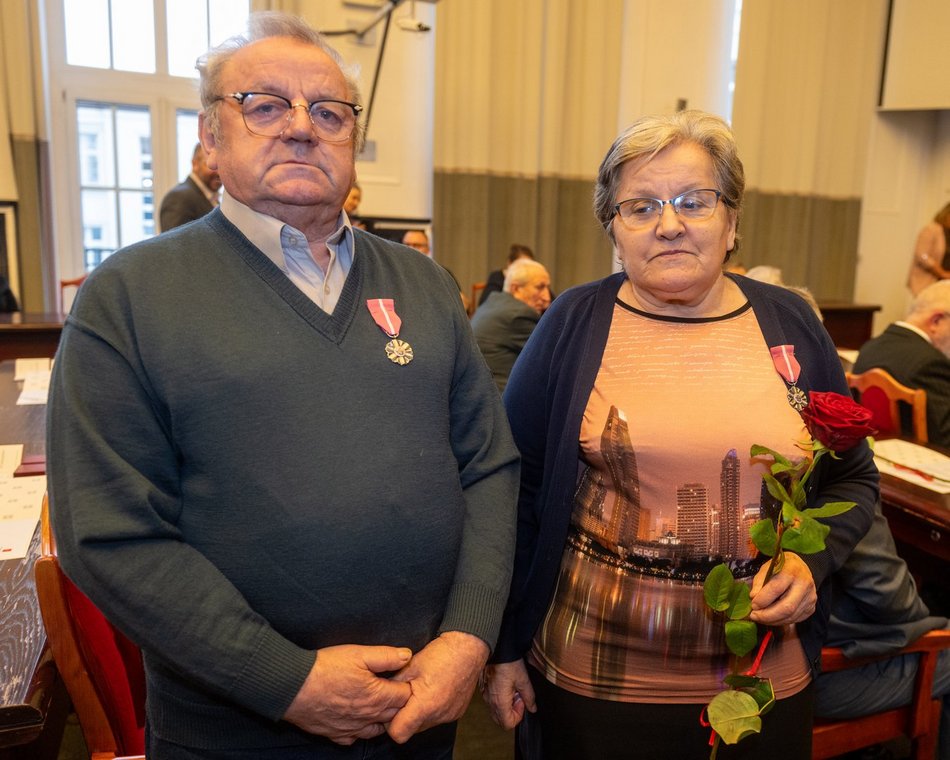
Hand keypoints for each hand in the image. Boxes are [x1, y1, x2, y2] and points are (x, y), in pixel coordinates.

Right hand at [283, 644, 412, 744]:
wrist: (293, 687)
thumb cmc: (326, 668)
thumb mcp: (359, 654)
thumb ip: (386, 656)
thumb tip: (407, 656)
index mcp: (378, 697)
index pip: (405, 696)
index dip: (406, 684)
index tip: (402, 676)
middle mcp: (368, 717)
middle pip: (394, 714)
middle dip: (398, 703)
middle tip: (393, 688)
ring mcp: (352, 728)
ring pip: (377, 729)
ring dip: (382, 718)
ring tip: (378, 703)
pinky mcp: (336, 734)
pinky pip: (355, 738)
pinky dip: (360, 729)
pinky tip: (357, 719)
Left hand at [386, 631, 489, 742]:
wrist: (468, 647)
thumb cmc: (440, 654)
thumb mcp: (410, 666)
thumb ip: (393, 685)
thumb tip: (380, 694)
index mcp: (425, 705)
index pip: (398, 733)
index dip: (391, 723)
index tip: (391, 709)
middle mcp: (439, 715)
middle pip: (411, 730)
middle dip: (404, 716)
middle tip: (405, 695)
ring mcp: (449, 715)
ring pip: (424, 725)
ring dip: (418, 713)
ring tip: (420, 691)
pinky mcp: (457, 712)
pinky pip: (437, 718)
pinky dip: (432, 710)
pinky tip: (433, 691)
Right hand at [480, 659, 536, 729]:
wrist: (495, 648)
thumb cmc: (507, 662)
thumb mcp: (523, 679)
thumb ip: (529, 696)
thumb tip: (532, 708)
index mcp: (500, 701)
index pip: (508, 724)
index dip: (518, 716)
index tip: (521, 701)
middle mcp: (490, 700)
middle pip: (501, 720)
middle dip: (512, 712)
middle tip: (517, 696)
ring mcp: (484, 694)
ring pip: (495, 710)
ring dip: (506, 705)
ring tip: (511, 688)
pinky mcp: (483, 687)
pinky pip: (491, 700)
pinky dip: (499, 698)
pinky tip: (505, 684)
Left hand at [749, 552, 816, 625]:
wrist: (800, 567)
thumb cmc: (781, 567)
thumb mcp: (767, 567)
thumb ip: (759, 581)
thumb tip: (753, 597)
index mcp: (792, 570)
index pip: (777, 588)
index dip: (763, 599)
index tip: (753, 605)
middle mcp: (804, 584)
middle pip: (787, 607)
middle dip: (768, 615)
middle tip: (754, 616)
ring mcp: (810, 597)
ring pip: (791, 616)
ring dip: (773, 620)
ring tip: (760, 618)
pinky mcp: (811, 607)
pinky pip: (795, 619)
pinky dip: (781, 621)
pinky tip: (771, 618)